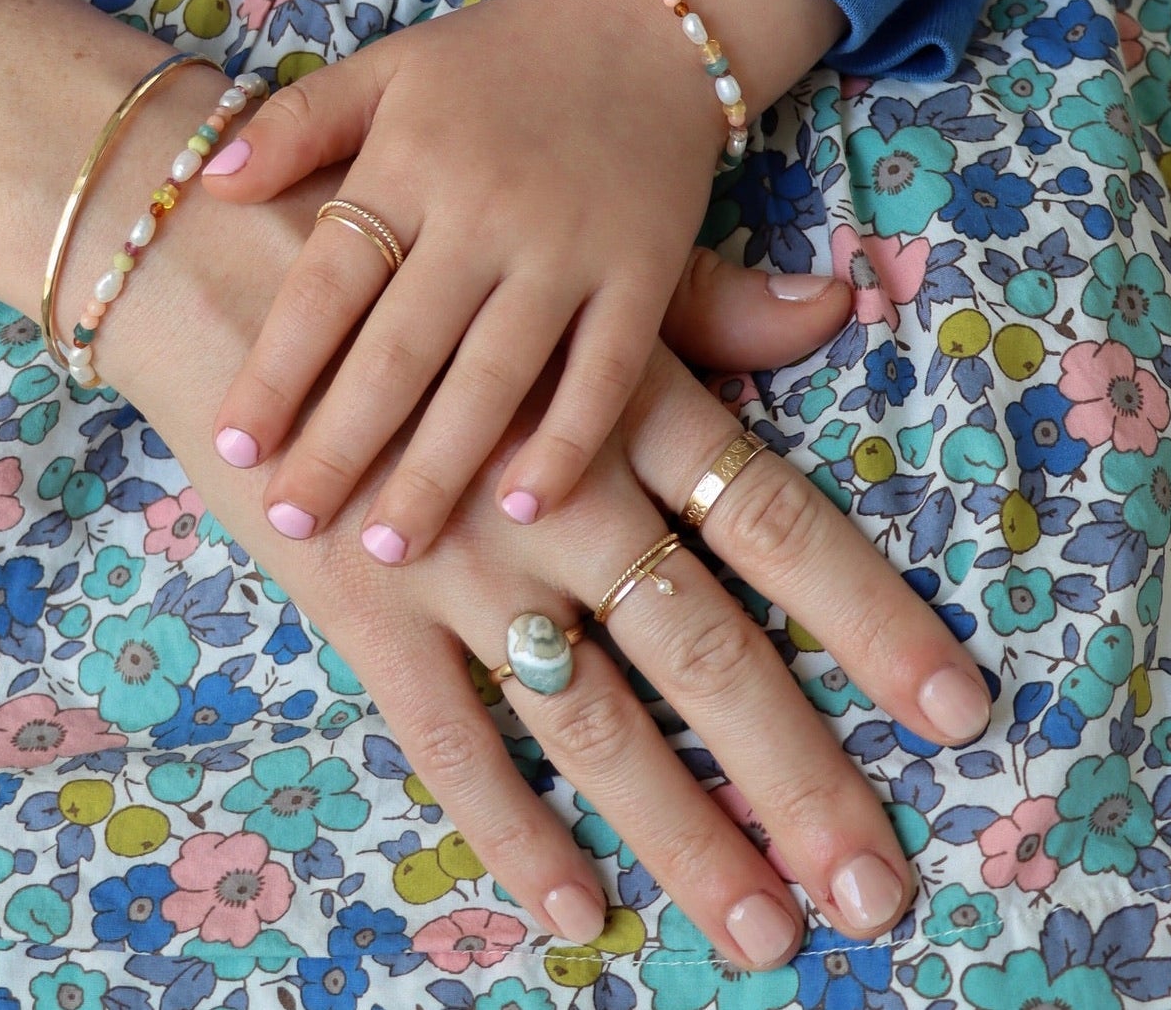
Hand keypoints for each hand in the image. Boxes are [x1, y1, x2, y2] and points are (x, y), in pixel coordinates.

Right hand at [87, 150, 991, 968]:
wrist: (213, 246)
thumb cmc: (406, 239)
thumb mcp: (552, 258)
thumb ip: (699, 306)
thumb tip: (832, 307)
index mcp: (617, 400)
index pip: (777, 522)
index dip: (871, 618)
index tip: (958, 711)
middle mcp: (556, 494)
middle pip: (705, 653)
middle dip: (799, 776)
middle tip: (876, 890)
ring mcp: (456, 561)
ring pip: (592, 720)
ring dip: (681, 833)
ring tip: (761, 930)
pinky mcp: (359, 607)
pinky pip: (449, 740)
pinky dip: (513, 830)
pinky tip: (576, 910)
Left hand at [202, 0, 726, 557]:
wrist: (646, 22)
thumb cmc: (496, 55)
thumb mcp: (387, 66)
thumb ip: (299, 123)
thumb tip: (209, 184)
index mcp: (409, 163)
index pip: (328, 282)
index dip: (278, 368)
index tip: (236, 445)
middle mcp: (483, 213)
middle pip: (401, 349)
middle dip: (343, 443)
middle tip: (295, 521)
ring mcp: (568, 249)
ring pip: (494, 376)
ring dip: (440, 467)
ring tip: (390, 546)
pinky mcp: (643, 274)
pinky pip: (604, 372)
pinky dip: (568, 440)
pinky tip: (523, 503)